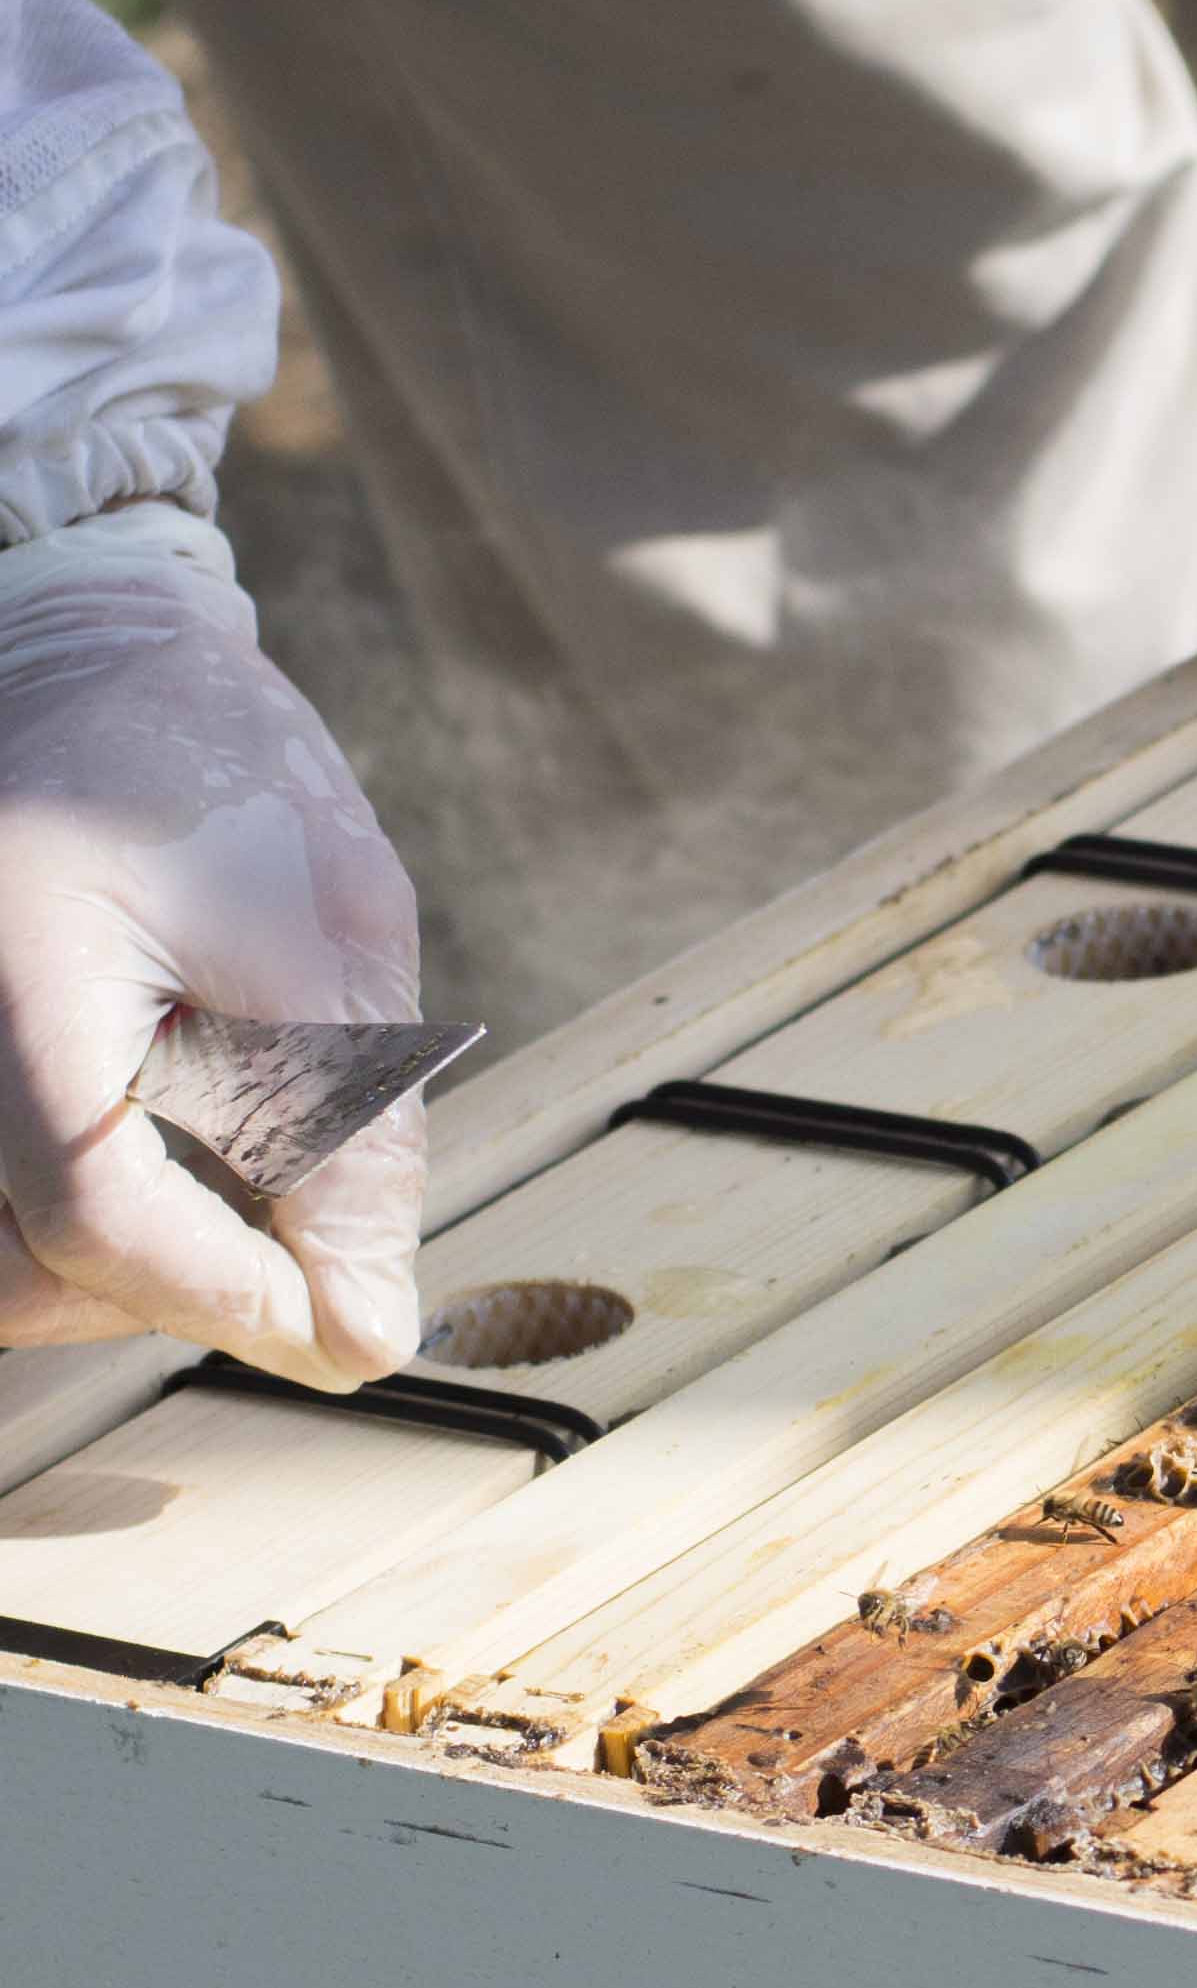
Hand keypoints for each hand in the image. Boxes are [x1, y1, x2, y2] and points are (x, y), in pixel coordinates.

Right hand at [0, 541, 425, 1383]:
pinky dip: (87, 1236)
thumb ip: (351, 1138)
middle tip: (311, 1254)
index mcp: (15, 980)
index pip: (94, 1212)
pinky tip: (180, 1173)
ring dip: (131, 1279)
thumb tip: (368, 1328)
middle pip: (26, 1272)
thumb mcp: (325, 932)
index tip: (349, 1326)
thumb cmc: (213, 768)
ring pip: (1, 1268)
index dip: (229, 1294)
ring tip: (245, 1196)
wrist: (92, 659)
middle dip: (183, 1293)